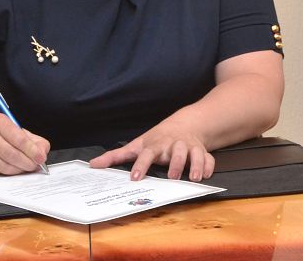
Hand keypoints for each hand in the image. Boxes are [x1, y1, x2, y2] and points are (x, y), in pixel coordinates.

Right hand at [0, 113, 49, 174]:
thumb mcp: (14, 128)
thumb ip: (32, 139)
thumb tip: (42, 151)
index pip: (19, 139)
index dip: (32, 151)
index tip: (40, 157)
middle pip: (12, 154)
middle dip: (27, 163)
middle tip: (35, 166)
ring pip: (4, 166)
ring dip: (19, 170)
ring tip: (26, 168)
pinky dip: (8, 172)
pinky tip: (13, 168)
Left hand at [90, 121, 214, 181]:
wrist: (185, 125)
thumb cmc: (157, 139)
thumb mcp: (137, 144)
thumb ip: (116, 156)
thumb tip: (93, 165)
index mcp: (155, 145)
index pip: (147, 154)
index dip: (141, 165)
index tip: (135, 178)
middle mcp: (173, 145)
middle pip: (175, 151)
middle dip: (175, 163)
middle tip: (172, 177)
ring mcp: (189, 147)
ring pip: (194, 153)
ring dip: (195, 164)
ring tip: (194, 178)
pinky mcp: (202, 151)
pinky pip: (209, 158)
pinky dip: (209, 166)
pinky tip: (206, 175)